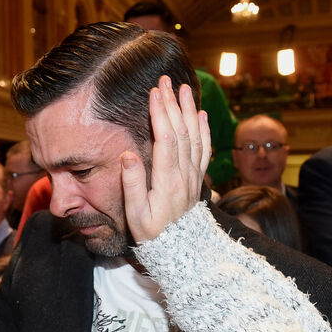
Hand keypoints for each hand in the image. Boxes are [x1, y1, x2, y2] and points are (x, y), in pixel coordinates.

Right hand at [121, 75, 210, 242]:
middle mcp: (184, 175)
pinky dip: (203, 129)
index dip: (161, 115)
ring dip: (189, 111)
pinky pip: (204, 149)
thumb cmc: (152, 234)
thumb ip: (132, 184)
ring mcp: (193, 176)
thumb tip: (127, 155)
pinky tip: (200, 114)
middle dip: (173, 104)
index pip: (167, 140)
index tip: (155, 93)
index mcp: (168, 181)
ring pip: (195, 137)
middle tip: (166, 81)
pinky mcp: (197, 178)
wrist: (179, 251)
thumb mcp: (135, 214)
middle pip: (181, 132)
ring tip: (184, 88)